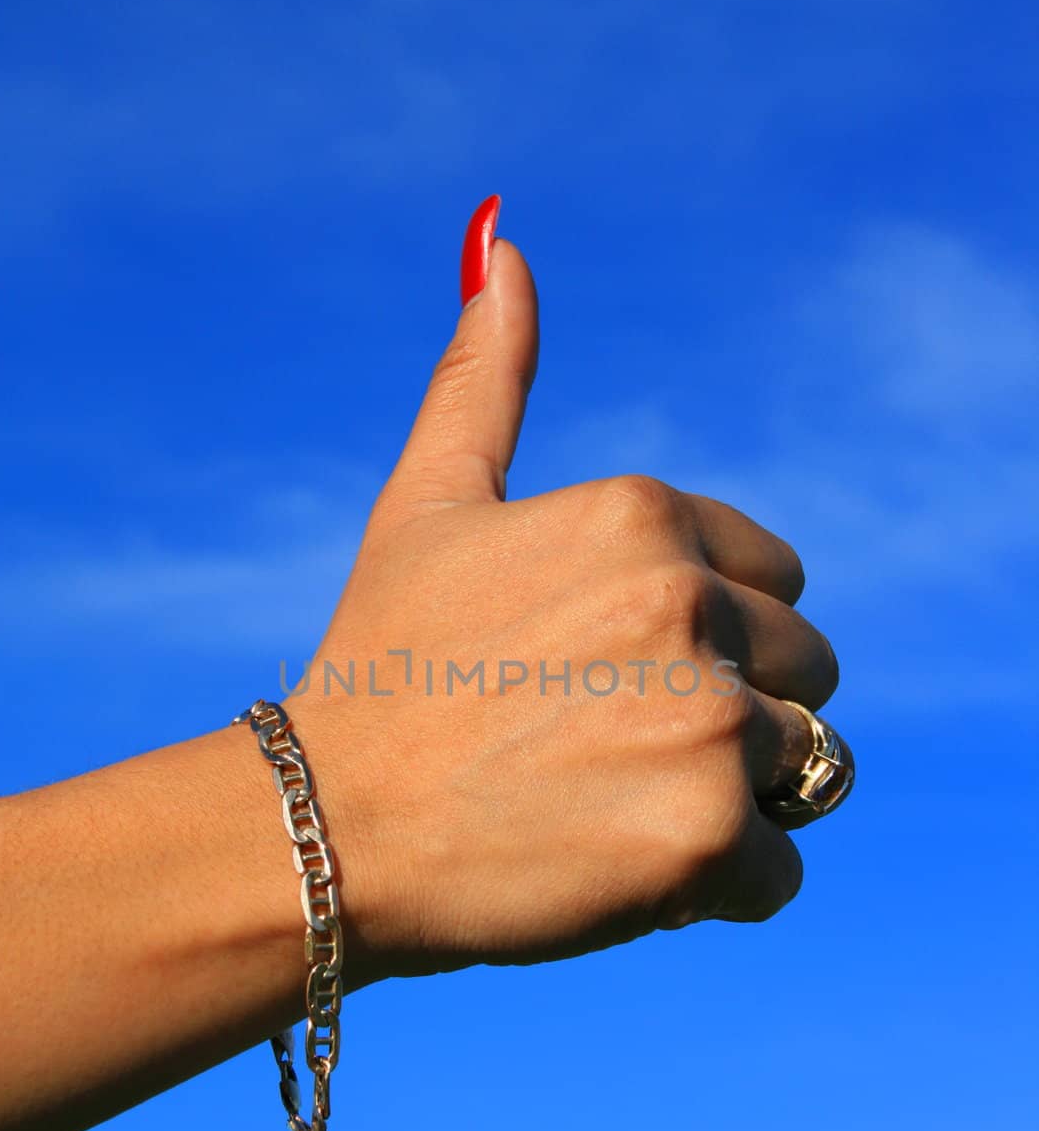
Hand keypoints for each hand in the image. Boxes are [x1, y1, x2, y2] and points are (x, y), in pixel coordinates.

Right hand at [292, 215, 839, 986]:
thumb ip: (484, 380)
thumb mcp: (428, 504)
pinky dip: (716, 890)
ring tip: (607, 805)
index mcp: (645, 515)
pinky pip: (779, 873)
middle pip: (806, 672)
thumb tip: (502, 240)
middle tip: (598, 748)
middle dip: (729, 715)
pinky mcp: (709, 833)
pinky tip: (612, 870)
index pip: (776, 583)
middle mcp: (691, 600)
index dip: (705, 640)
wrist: (324, 829)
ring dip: (729, 799)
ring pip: (806, 769)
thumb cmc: (377, 666)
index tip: (603, 675)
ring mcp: (706, 718)